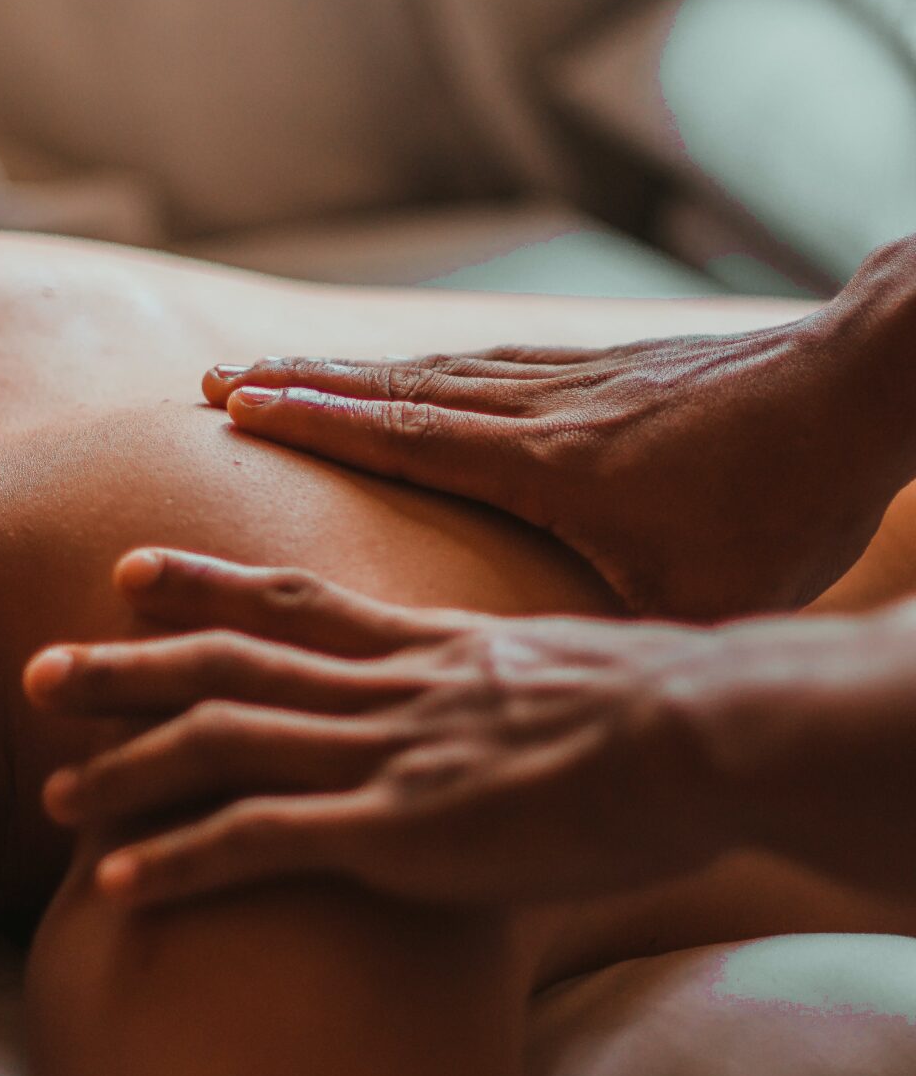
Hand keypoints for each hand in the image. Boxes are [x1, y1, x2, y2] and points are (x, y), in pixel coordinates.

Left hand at [22, 548, 731, 907]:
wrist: (697, 730)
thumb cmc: (655, 705)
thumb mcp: (564, 668)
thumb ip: (509, 674)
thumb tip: (507, 690)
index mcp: (426, 644)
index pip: (293, 597)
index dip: (206, 582)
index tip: (132, 571)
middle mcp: (386, 686)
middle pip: (230, 663)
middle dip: (127, 668)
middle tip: (41, 671)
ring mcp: (385, 752)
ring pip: (225, 743)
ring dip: (128, 768)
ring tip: (52, 794)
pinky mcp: (398, 829)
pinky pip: (265, 843)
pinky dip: (184, 862)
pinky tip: (121, 887)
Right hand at [202, 307, 888, 620]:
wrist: (854, 386)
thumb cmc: (785, 500)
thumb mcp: (705, 598)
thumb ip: (626, 648)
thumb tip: (571, 714)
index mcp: (549, 464)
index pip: (404, 434)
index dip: (313, 418)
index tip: (235, 401)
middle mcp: (543, 409)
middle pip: (399, 391)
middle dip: (304, 386)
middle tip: (223, 379)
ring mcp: (573, 379)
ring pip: (439, 370)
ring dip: (356, 373)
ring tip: (292, 369)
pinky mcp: (607, 369)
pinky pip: (491, 362)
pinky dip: (430, 369)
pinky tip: (419, 374)